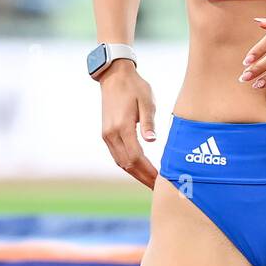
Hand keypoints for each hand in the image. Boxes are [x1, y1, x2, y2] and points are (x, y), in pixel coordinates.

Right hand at [98, 60, 158, 187]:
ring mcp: (106, 135)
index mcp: (122, 127)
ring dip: (135, 174)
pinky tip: (138, 169)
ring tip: (150, 182)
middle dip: (142, 177)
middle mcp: (111, 134)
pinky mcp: (106, 134)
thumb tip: (152, 141)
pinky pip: (116, 155)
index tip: (160, 180)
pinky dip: (127, 165)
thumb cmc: (134, 87)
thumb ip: (148, 122)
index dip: (148, 171)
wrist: (114, 77)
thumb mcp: (146, 101)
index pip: (136, 157)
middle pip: (127, 164)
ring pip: (120, 162)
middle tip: (157, 188)